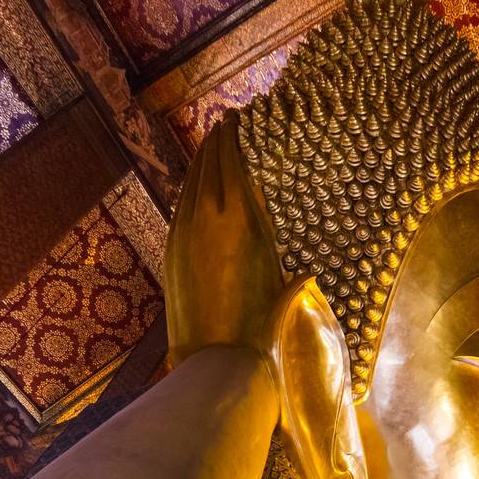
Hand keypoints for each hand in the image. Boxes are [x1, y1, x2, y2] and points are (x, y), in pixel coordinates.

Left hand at [163, 111, 285, 364]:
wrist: (218, 359)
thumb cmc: (259, 329)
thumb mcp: (282, 294)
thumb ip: (291, 277)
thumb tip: (307, 274)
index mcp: (243, 221)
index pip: (233, 163)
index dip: (232, 137)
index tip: (236, 119)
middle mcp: (211, 218)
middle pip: (209, 164)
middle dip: (215, 141)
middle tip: (223, 123)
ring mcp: (185, 232)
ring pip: (191, 183)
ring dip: (200, 162)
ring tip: (209, 146)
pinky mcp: (171, 250)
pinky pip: (180, 207)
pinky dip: (189, 190)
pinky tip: (194, 186)